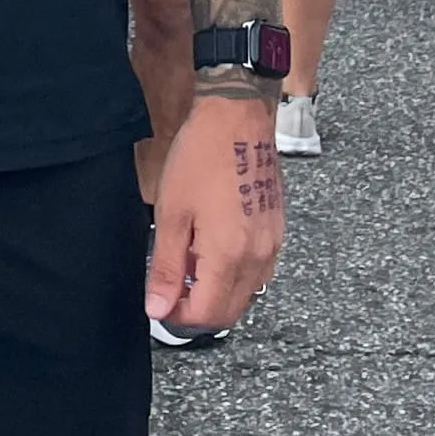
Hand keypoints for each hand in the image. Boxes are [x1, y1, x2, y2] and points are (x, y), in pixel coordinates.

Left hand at [146, 90, 283, 333]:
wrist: (237, 117)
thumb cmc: (200, 158)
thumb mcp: (171, 214)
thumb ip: (165, 267)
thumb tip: (157, 308)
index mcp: (229, 255)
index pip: (206, 314)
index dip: (177, 318)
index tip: (159, 303)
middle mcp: (258, 257)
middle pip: (230, 312)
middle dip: (197, 310)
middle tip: (170, 288)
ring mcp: (272, 245)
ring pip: (246, 294)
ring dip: (216, 292)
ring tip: (188, 262)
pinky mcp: (277, 232)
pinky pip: (258, 272)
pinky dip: (234, 274)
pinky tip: (211, 250)